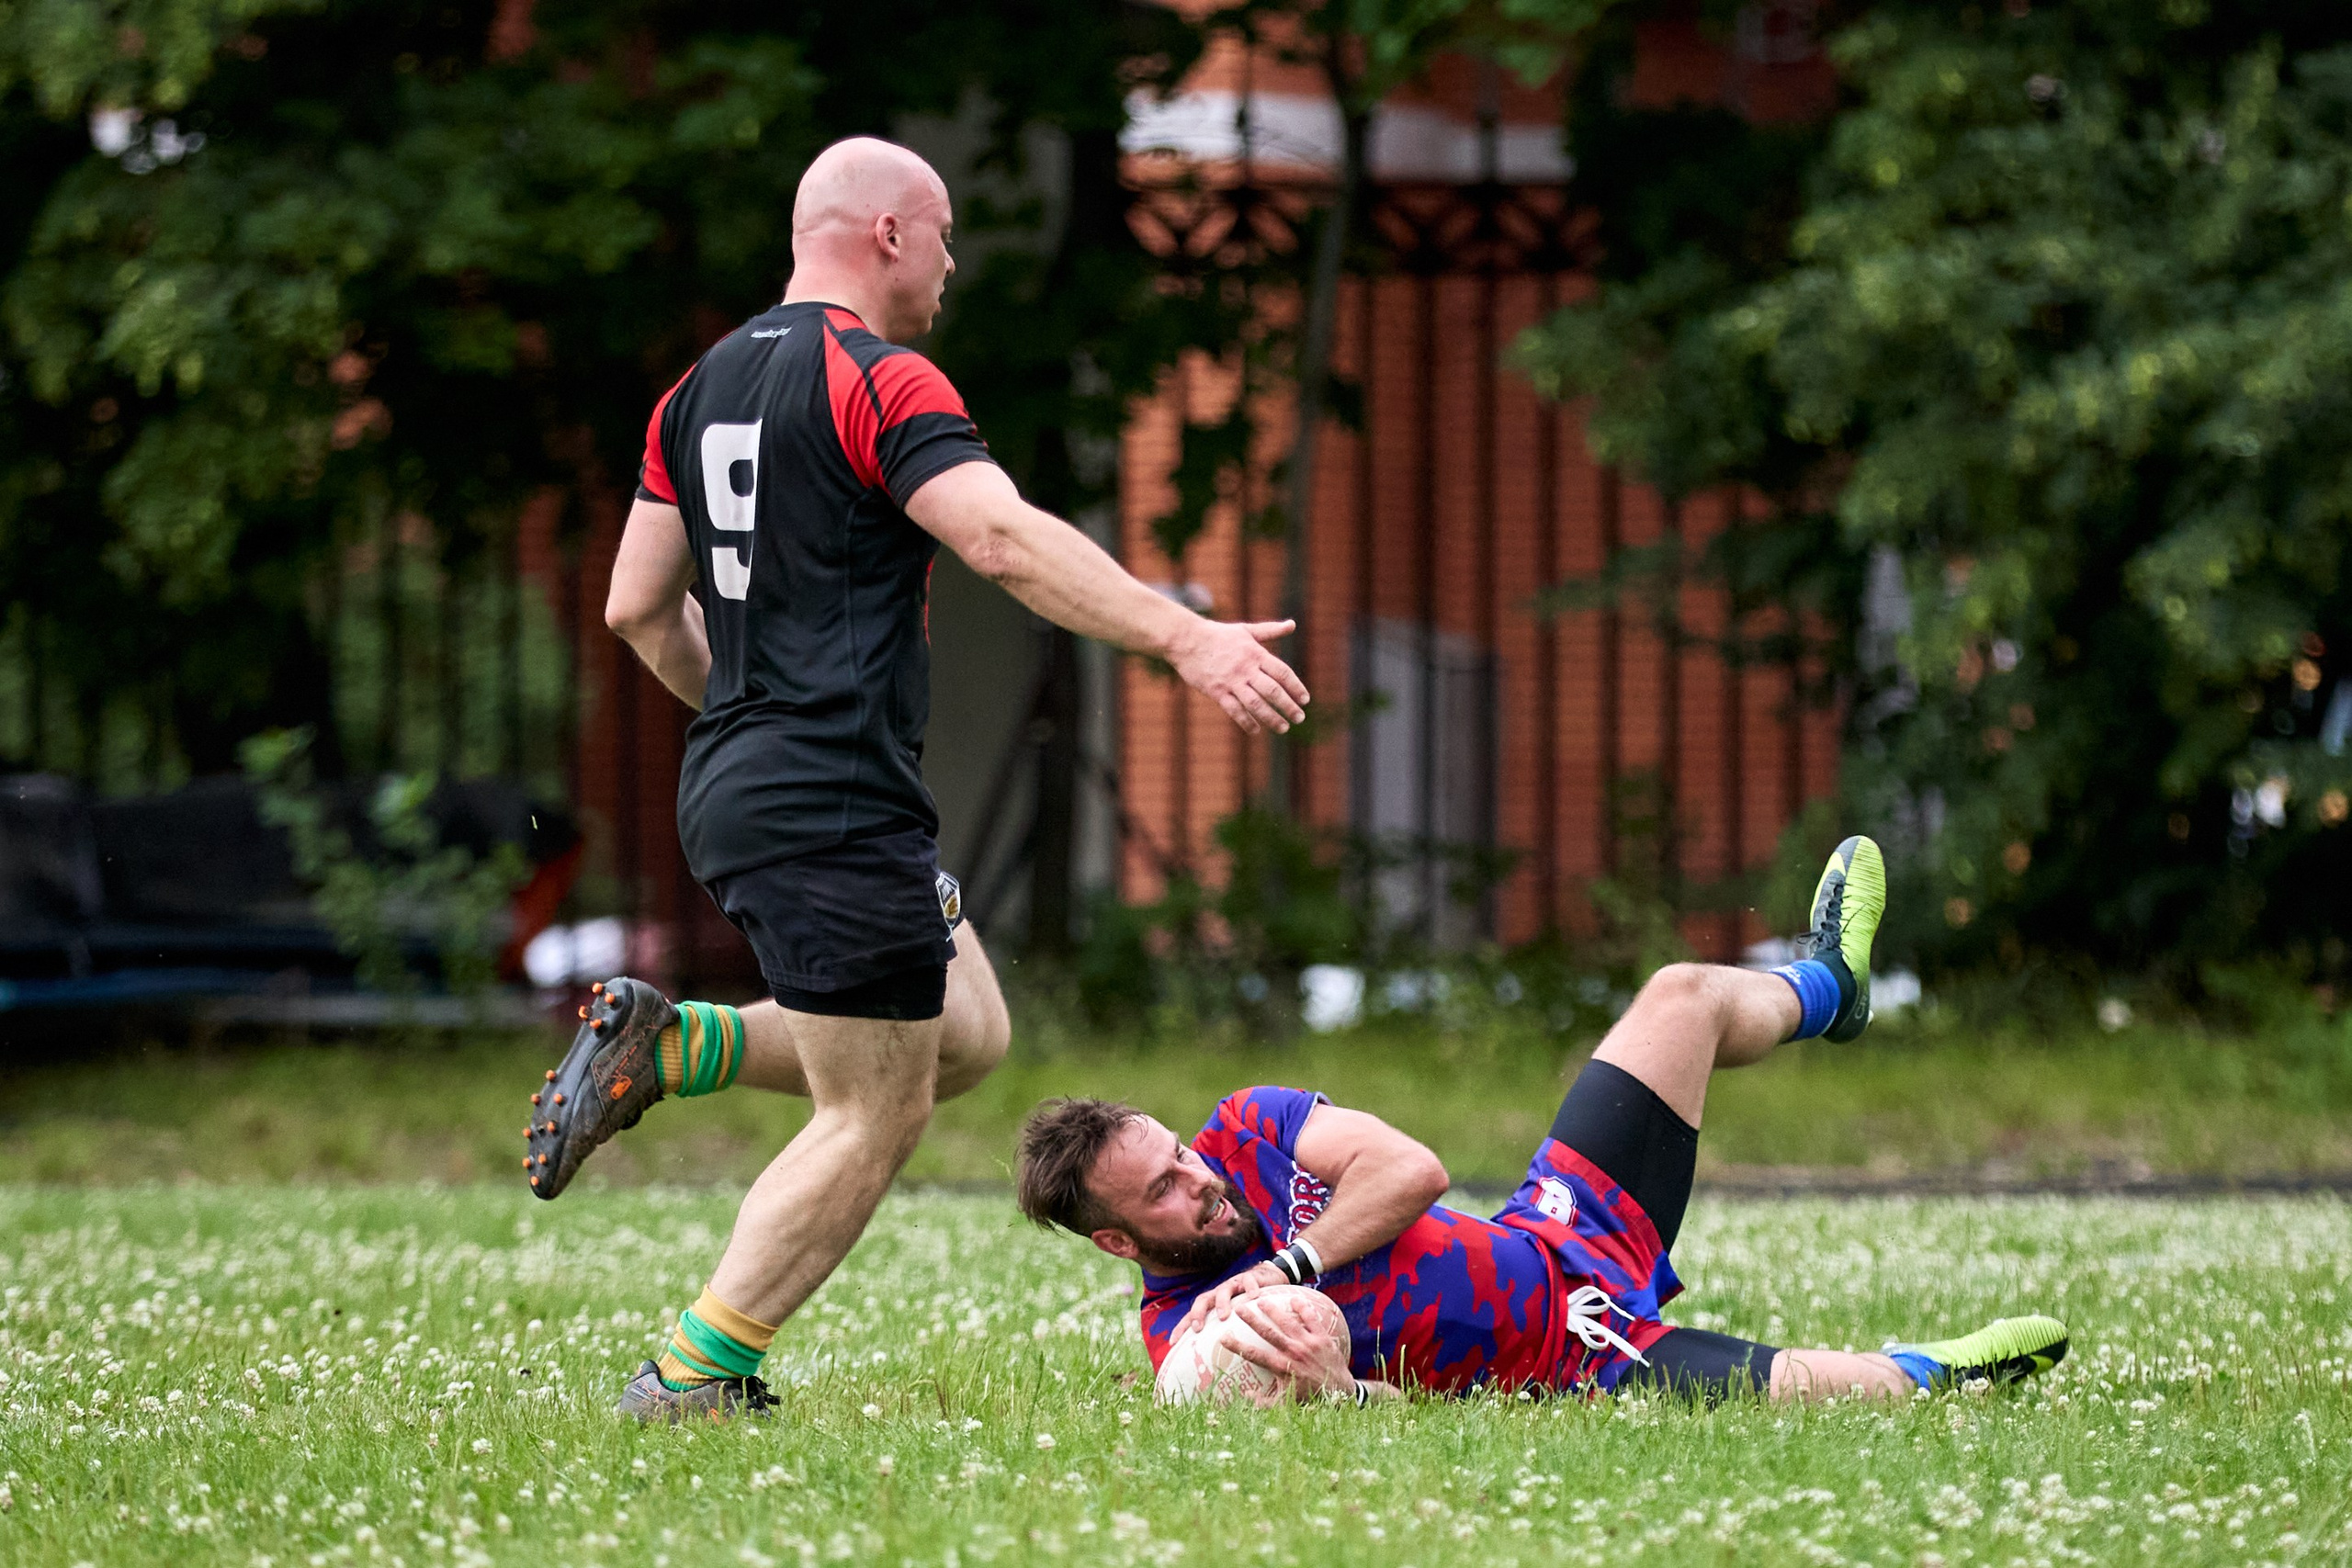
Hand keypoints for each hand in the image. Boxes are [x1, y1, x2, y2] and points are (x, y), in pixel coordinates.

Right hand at [1168, 618, 1308, 734]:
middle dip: (1288, 706)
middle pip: (1273, 691)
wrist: (1186, 640)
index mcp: (1256, 653)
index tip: (1305, 700)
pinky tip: (1256, 730)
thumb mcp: (1246, 630)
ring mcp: (1231, 681)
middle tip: (1300, 718)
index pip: (1282, 673)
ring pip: (1256, 704)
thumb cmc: (1218, 635)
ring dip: (1271, 718)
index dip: (1296, 687)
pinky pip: (1234, 710)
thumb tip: (1292, 625)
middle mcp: (1246, 668)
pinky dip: (1246, 722)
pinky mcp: (1216, 691)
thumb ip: (1270, 630)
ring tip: (1284, 727)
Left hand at [1179, 1261, 1284, 1339]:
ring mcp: (1234, 1284)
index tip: (1173, 1343)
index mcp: (1212, 1304)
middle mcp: (1220, 1293)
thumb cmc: (1246, 1303)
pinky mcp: (1250, 1278)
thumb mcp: (1234, 1317)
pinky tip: (1254, 1297)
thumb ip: (1224, 1332)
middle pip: (1203, 1299)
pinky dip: (1251, 1288)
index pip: (1192, 1315)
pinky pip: (1249, 1281)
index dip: (1181, 1328)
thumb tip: (1217, 1360)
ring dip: (1222, 1303)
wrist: (1266, 1278)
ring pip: (1224, 1290)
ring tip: (1224, 1316)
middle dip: (1197, 1313)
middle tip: (1198, 1328)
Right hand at [1227, 1292, 1354, 1405]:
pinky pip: (1311, 1319)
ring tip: (1261, 1300)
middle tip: (1239, 1308)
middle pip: (1268, 1333)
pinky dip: (1303, 1308)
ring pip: (1288, 1322)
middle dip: (1252, 1320)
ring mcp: (1308, 1344)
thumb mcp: (1284, 1404)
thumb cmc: (1309, 1397)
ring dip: (1273, 1310)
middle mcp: (1294, 1353)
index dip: (1237, 1346)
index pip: (1254, 1355)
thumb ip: (1263, 1402)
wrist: (1340, 1392)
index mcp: (1282, 1368)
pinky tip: (1294, 1298)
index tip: (1223, 1337)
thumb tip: (1245, 1395)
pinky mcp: (1322, 1338)